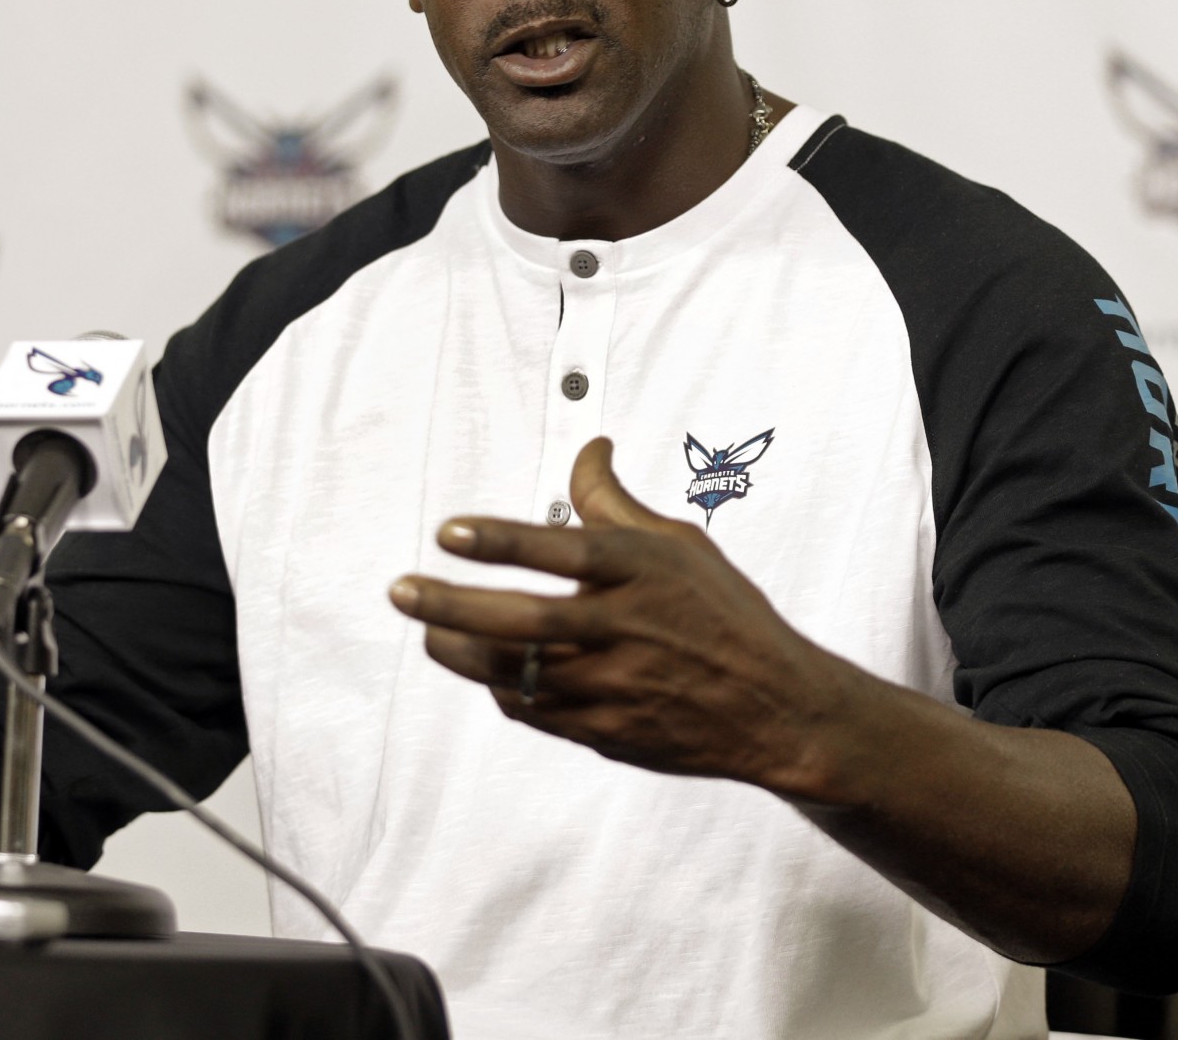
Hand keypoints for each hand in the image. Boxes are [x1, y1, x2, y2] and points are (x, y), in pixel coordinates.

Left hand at [387, 436, 854, 794]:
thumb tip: (588, 447)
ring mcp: (615, 687)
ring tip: (430, 629)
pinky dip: (502, 688)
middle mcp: (626, 630)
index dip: (503, 540)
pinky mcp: (607, 730)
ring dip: (462, 649)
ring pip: (516, 672)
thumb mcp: (680, 546)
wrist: (777, 711)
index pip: (564, 551)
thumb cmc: (725, 616)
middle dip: (452, 605)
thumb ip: (617, 503)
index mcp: (645, 573)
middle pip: (525, 620)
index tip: (449, 531)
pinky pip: (534, 711)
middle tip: (401, 590)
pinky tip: (486, 667)